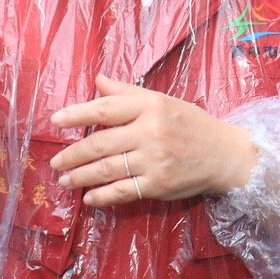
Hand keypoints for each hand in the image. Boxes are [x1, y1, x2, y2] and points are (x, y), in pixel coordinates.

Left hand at [48, 74, 257, 207]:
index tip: (55, 120)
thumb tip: (97, 80)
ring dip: (80, 176)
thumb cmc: (191, 124)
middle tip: (55, 161)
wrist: (224, 153)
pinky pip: (122, 191)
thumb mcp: (162, 100)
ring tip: (64, 180)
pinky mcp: (157, 185)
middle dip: (72, 154)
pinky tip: (88, 198)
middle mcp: (150, 132)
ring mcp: (153, 160)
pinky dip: (101, 196)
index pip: (105, 109)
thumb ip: (127, 93)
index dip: (76, 114)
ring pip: (107, 169)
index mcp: (150, 106)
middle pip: (100, 143)